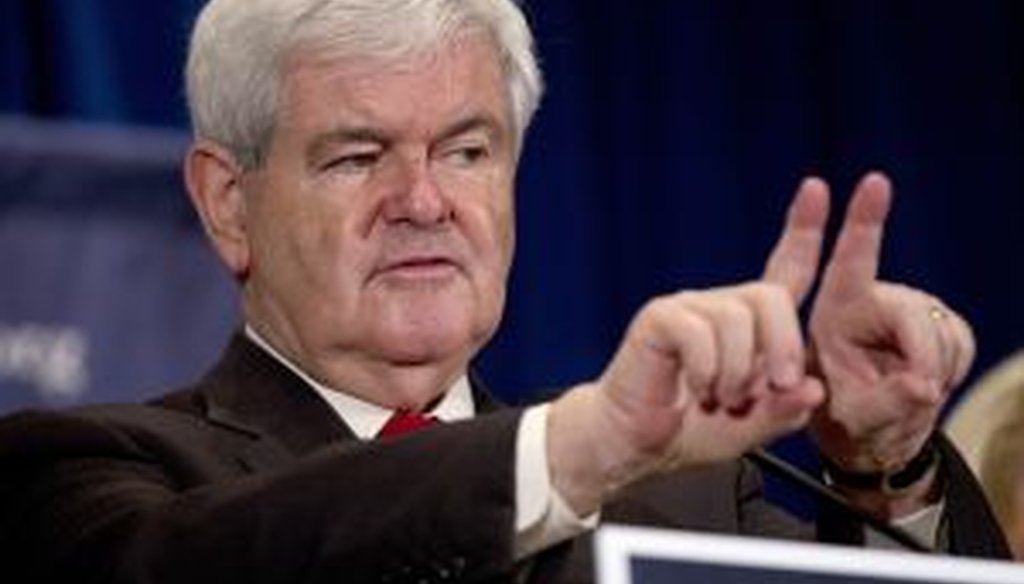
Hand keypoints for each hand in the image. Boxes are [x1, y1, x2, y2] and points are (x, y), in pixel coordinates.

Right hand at [547, 179, 830, 514]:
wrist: (629, 442)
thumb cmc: (686, 430)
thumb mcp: (750, 429)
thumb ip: (783, 412)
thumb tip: (813, 389)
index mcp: (748, 327)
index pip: (784, 270)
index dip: (804, 230)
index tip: (818, 187)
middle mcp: (719, 308)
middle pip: (769, 295)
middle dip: (785, 343)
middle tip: (779, 385)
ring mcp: (687, 309)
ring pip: (736, 316)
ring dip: (739, 369)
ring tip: (723, 399)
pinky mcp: (659, 319)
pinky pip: (698, 331)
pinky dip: (707, 368)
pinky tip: (698, 388)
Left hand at [807, 173, 974, 476]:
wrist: (872, 431)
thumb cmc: (845, 418)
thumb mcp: (855, 419)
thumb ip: (886, 403)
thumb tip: (923, 384)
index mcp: (832, 313)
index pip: (848, 263)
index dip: (861, 222)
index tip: (875, 181)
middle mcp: (866, 298)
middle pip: (912, 311)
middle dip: (924, 354)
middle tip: (923, 392)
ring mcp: (903, 304)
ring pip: (941, 328)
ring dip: (935, 367)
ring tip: (905, 388)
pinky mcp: (934, 316)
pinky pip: (960, 338)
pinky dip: (951, 367)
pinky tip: (924, 378)